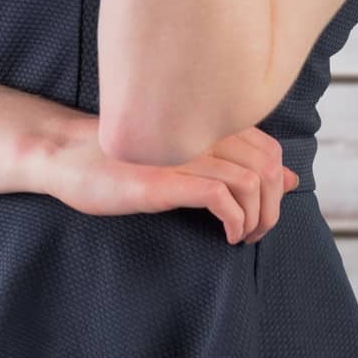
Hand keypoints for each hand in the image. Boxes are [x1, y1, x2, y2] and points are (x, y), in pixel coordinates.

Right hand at [35, 115, 299, 244]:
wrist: (69, 156)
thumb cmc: (129, 159)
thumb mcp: (185, 155)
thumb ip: (234, 161)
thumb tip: (288, 178)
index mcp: (205, 122)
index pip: (270, 148)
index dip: (279, 182)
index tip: (268, 208)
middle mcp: (199, 132)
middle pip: (267, 166)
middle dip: (273, 206)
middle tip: (258, 231)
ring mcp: (181, 154)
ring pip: (250, 181)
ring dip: (257, 218)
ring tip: (243, 236)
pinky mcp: (164, 180)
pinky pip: (219, 196)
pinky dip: (234, 220)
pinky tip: (227, 235)